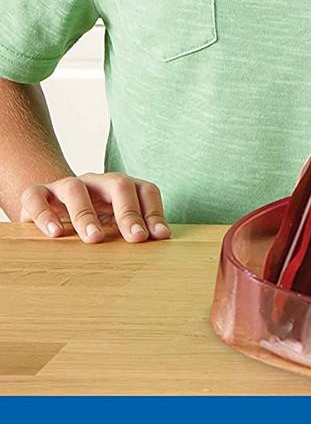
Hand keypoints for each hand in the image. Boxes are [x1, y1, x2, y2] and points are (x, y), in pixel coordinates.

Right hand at [19, 172, 170, 243]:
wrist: (48, 207)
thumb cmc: (91, 221)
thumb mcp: (114, 225)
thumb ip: (133, 230)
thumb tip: (160, 241)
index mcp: (121, 188)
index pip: (145, 190)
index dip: (154, 212)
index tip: (159, 237)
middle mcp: (97, 182)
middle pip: (118, 184)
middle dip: (129, 212)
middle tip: (136, 238)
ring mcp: (66, 185)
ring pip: (76, 189)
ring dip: (86, 215)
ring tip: (94, 239)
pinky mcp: (37, 194)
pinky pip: (37, 197)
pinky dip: (44, 214)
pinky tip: (55, 234)